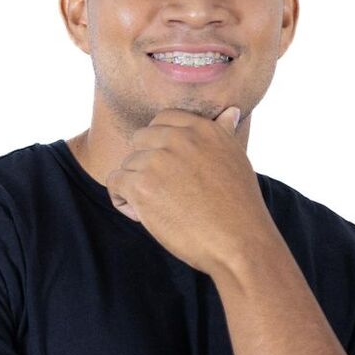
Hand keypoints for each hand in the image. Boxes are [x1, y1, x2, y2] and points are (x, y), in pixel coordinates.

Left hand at [104, 107, 277, 275]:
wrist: (239, 242)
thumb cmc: (239, 208)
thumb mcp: (236, 160)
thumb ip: (224, 133)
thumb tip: (230, 112)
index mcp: (202, 128)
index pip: (163, 120)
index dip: (158, 146)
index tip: (169, 171)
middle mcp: (179, 138)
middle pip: (140, 140)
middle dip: (145, 165)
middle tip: (165, 194)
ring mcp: (158, 160)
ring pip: (127, 164)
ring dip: (136, 187)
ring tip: (160, 210)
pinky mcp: (142, 185)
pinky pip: (115, 183)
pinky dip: (123, 201)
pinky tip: (144, 216)